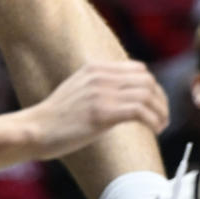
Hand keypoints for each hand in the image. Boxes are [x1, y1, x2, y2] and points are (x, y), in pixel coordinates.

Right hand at [23, 62, 168, 160]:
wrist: (38, 127)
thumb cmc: (58, 116)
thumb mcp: (79, 89)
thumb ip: (99, 85)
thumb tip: (123, 94)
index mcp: (95, 67)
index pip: (139, 69)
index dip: (153, 88)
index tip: (155, 106)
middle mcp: (100, 76)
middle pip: (147, 80)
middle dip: (161, 100)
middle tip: (162, 119)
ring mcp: (101, 93)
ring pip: (147, 94)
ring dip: (160, 112)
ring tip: (160, 126)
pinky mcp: (102, 113)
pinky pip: (139, 111)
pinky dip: (153, 121)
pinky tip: (154, 131)